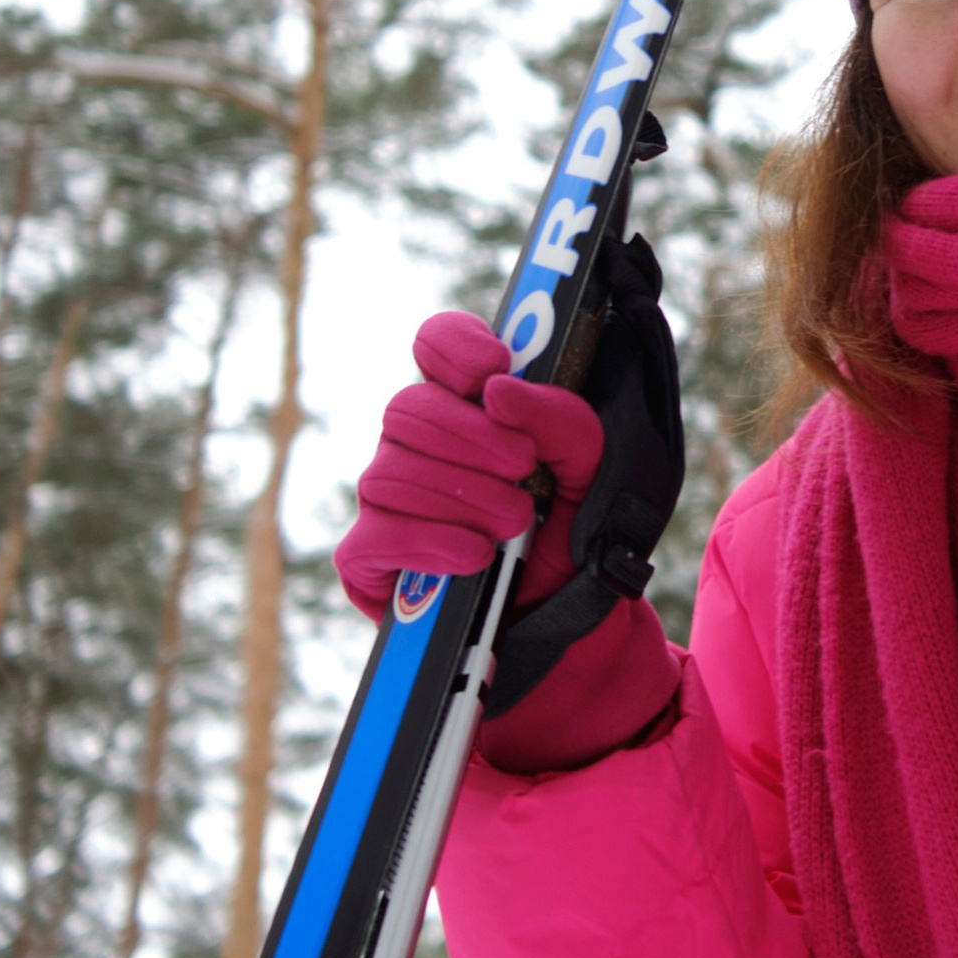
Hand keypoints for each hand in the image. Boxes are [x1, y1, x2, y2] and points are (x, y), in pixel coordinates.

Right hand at [334, 311, 604, 620]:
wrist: (562, 612)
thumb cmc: (567, 527)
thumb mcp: (590, 470)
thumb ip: (561, 419)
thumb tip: (497, 391)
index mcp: (465, 406)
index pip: (435, 345)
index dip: (454, 348)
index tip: (493, 369)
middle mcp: (414, 444)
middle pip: (406, 408)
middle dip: (471, 438)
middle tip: (523, 469)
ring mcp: (385, 499)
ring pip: (388, 474)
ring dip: (459, 498)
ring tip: (513, 525)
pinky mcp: (368, 558)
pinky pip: (375, 536)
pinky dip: (430, 543)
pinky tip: (475, 557)